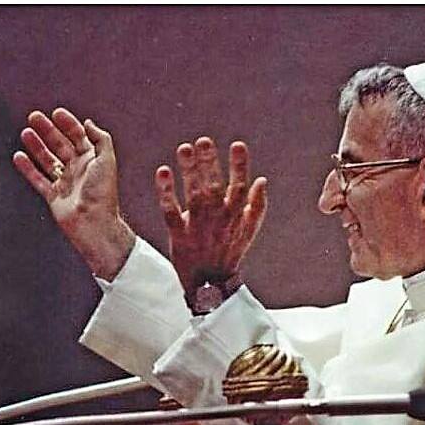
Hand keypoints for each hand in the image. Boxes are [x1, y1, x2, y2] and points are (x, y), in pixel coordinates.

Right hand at [12, 108, 134, 279]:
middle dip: (48, 130)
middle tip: (34, 116)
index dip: (68, 124)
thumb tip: (88, 122)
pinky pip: (38, 179)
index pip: (79, 136)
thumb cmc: (103, 193)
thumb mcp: (107, 160)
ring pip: (47, 160)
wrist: (94, 223)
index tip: (56, 112)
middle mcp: (79, 170)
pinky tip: (19, 156)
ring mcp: (65, 182)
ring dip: (36, 145)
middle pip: (61, 145)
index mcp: (93, 160)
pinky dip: (27, 168)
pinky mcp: (54, 196)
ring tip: (25, 132)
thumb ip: (100, 139)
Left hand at [154, 137, 266, 297]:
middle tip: (204, 140)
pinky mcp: (178, 234)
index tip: (237, 144)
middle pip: (214, 185)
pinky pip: (171, 211)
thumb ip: (258, 204)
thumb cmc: (230, 251)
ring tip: (184, 148)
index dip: (239, 165)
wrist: (211, 284)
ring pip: (194, 194)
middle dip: (210, 162)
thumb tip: (262, 180)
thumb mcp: (250, 229)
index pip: (240, 185)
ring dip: (189, 171)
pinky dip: (166, 192)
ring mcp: (198, 226)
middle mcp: (218, 218)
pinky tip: (162, 172)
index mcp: (235, 214)